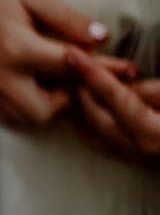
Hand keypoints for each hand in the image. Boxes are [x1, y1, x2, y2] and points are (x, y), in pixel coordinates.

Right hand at [0, 0, 134, 126]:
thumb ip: (69, 19)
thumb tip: (101, 39)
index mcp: (16, 48)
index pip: (67, 67)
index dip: (99, 67)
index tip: (119, 69)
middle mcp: (0, 75)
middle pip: (42, 110)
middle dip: (65, 99)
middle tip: (74, 77)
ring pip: (24, 118)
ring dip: (46, 106)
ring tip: (55, 83)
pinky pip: (8, 116)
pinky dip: (26, 110)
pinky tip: (35, 89)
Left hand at [67, 47, 159, 162]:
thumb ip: (154, 92)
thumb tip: (125, 87)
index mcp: (152, 133)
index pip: (114, 97)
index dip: (92, 73)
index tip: (72, 54)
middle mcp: (138, 150)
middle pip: (94, 116)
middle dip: (78, 90)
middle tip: (64, 63)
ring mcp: (136, 158)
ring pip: (92, 131)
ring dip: (79, 107)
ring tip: (66, 81)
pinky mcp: (137, 161)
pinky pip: (101, 142)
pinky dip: (87, 123)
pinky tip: (80, 109)